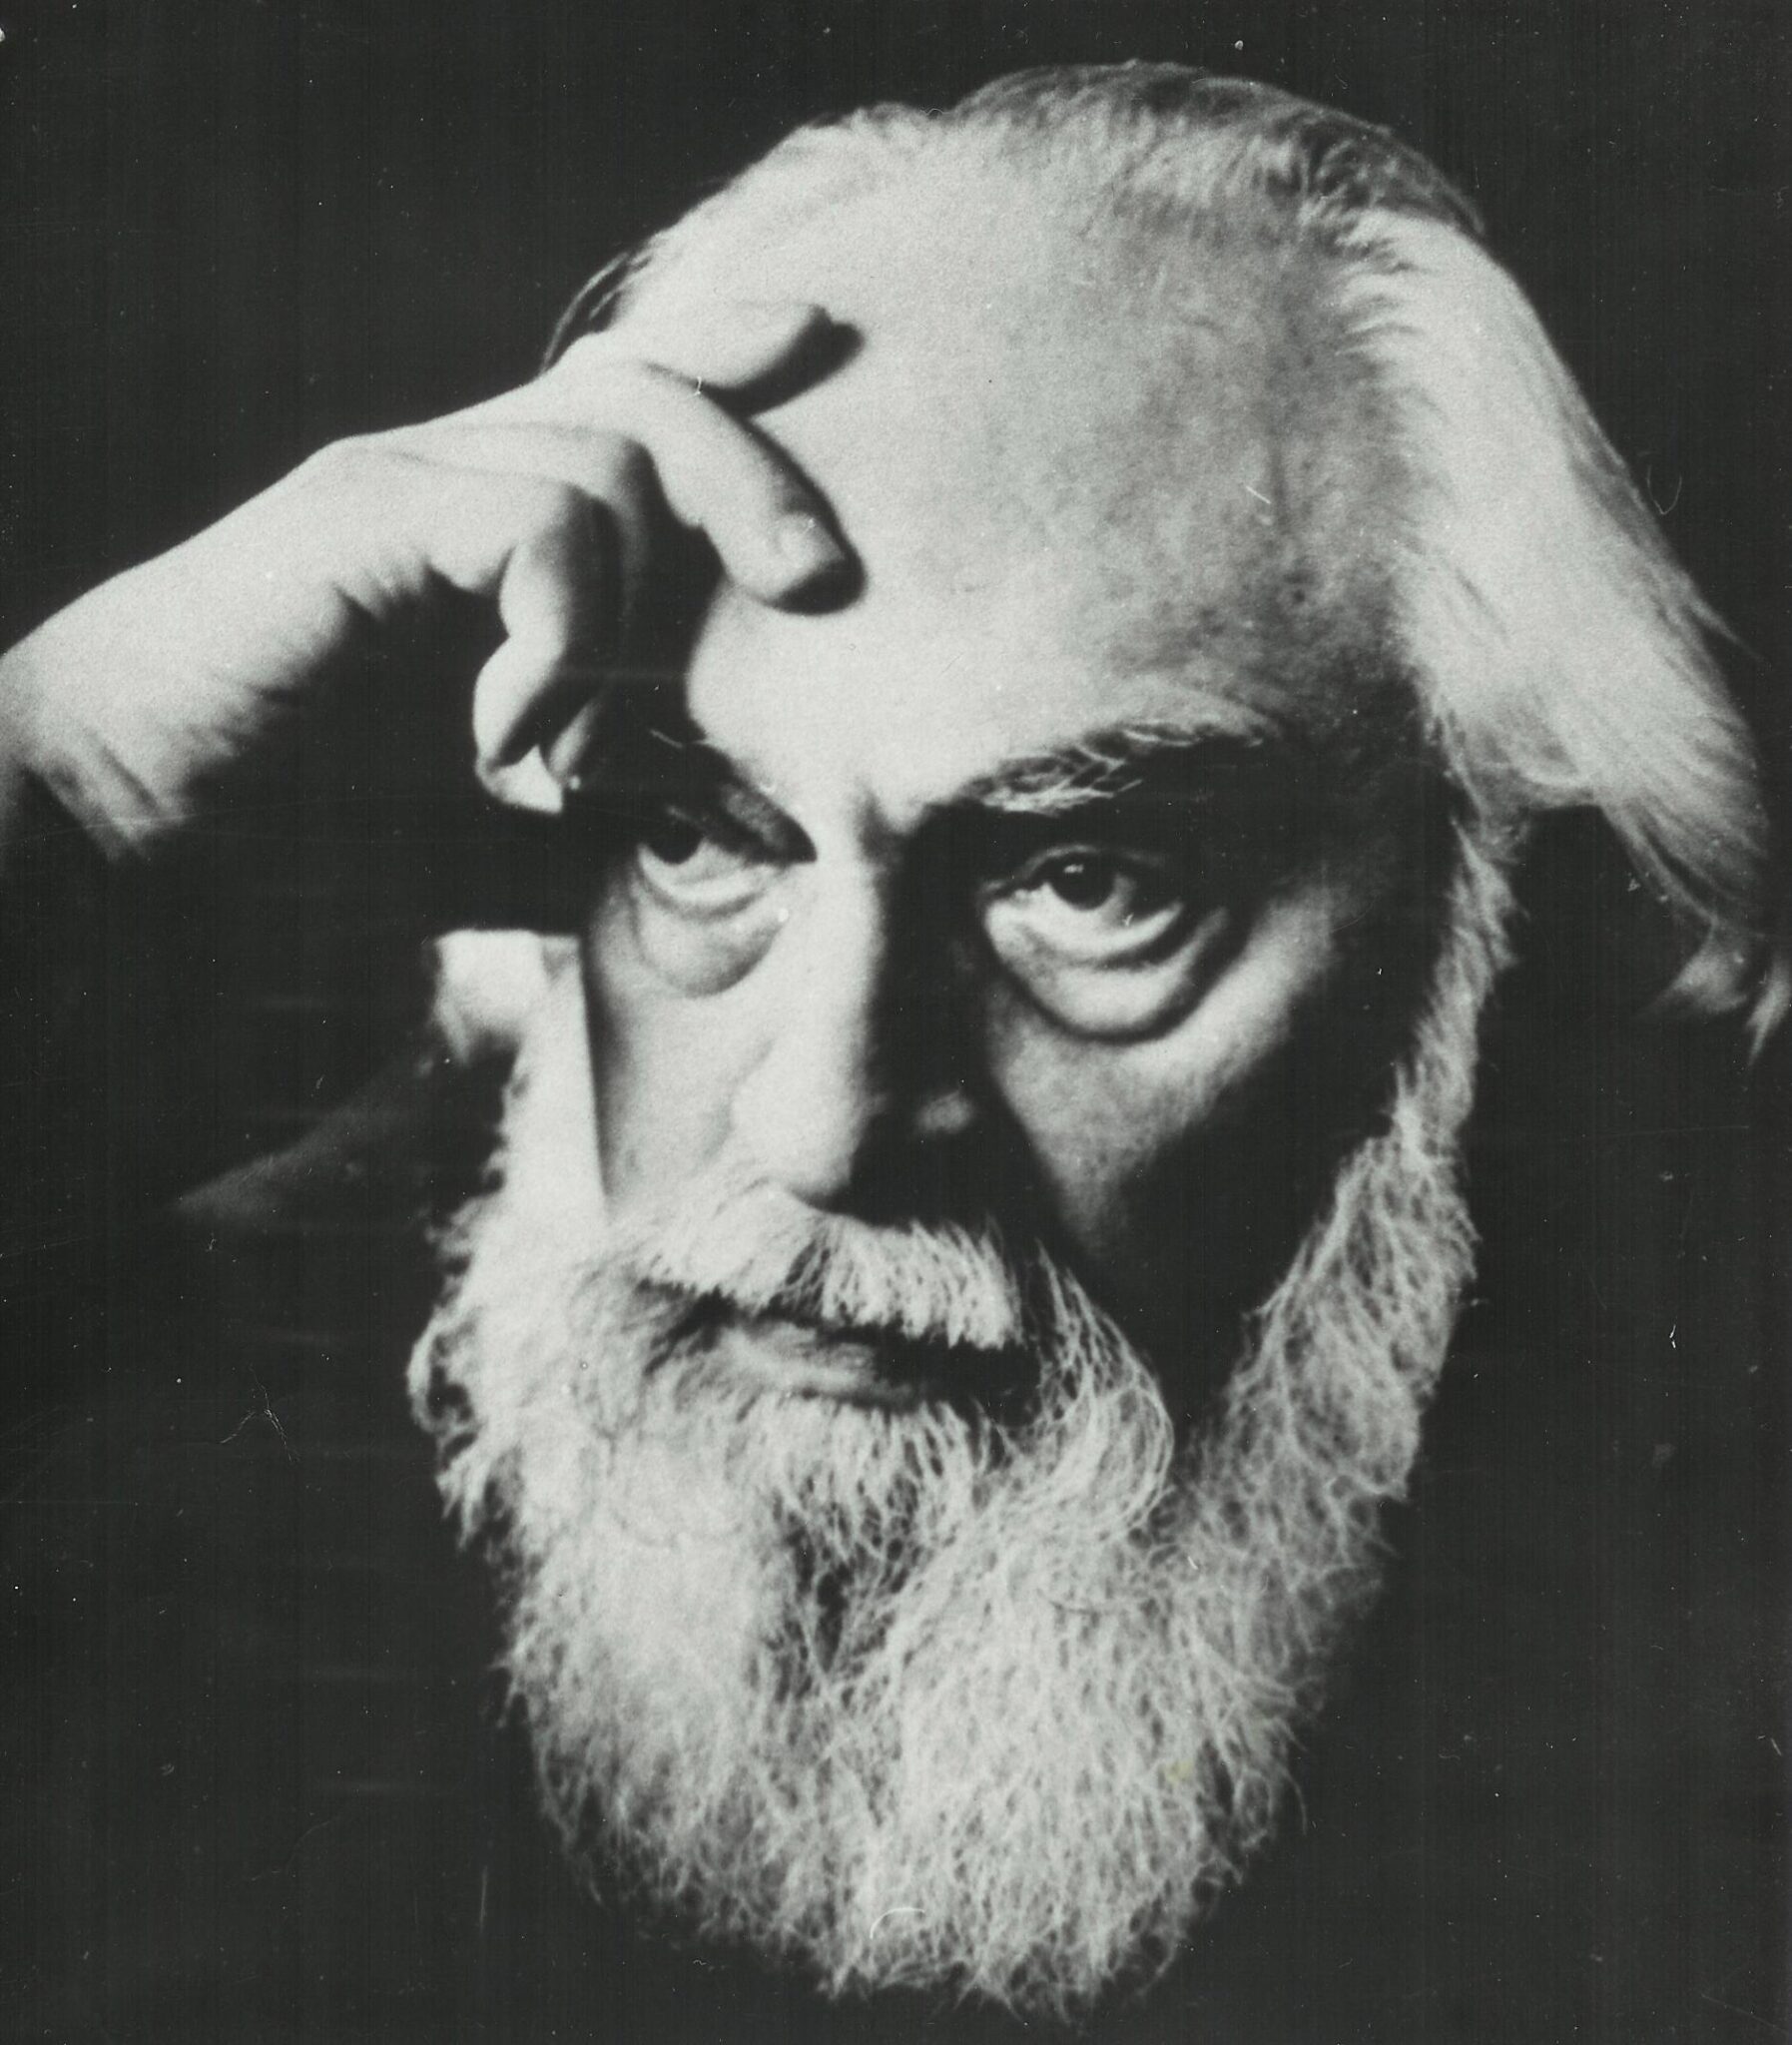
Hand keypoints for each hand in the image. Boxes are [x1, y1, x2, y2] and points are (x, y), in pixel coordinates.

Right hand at [0, 299, 847, 856]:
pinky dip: (562, 639)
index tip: (816, 339)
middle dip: (755, 477)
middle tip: (816, 583)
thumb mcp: (524, 826)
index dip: (723, 359)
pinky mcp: (358, 514)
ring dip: (630, 622)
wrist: (130, 843)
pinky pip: (537, 522)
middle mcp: (448, 476)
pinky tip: (509, 739)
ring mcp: (400, 482)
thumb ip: (636, 807)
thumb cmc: (316, 834)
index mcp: (488, 523)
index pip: (622, 399)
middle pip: (644, 400)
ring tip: (565, 755)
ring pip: (609, 462)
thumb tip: (778, 820)